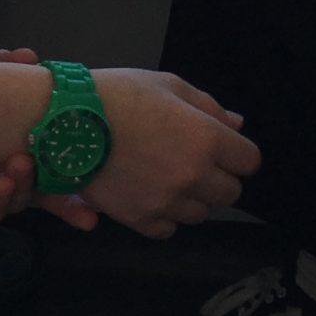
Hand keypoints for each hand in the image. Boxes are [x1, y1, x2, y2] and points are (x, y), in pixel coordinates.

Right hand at [34, 69, 258, 239]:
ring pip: (200, 214)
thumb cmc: (119, 95)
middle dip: (216, 177)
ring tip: (164, 176)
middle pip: (229, 193)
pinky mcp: (140, 220)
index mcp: (206, 138)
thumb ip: (209, 107)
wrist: (66, 121)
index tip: (220, 147)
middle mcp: (193, 175)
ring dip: (191, 198)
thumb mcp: (168, 85)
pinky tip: (148, 193)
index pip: (249, 162)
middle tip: (190, 161)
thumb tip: (237, 125)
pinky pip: (169, 229)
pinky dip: (164, 215)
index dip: (236, 153)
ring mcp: (167, 202)